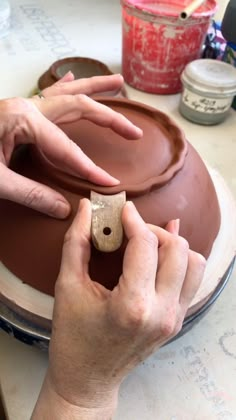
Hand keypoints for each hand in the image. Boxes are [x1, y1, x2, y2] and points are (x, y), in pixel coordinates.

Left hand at [0, 73, 141, 217]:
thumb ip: (31, 194)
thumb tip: (63, 208)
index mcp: (23, 119)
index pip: (67, 148)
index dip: (89, 168)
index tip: (109, 182)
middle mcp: (26, 107)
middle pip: (78, 107)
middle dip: (110, 118)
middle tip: (134, 130)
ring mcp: (22, 106)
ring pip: (66, 93)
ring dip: (94, 88)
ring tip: (118, 82)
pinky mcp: (17, 111)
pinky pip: (47, 95)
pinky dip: (64, 87)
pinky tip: (73, 78)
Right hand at [32, 200, 205, 418]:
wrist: (88, 378)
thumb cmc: (73, 337)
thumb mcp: (67, 287)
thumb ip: (76, 242)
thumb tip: (86, 208)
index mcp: (132, 305)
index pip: (145, 245)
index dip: (133, 219)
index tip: (122, 210)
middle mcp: (161, 311)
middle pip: (176, 249)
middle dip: (153, 229)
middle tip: (130, 229)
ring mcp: (174, 317)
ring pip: (193, 262)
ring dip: (171, 244)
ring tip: (147, 242)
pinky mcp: (177, 320)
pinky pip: (192, 279)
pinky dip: (180, 260)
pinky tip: (161, 254)